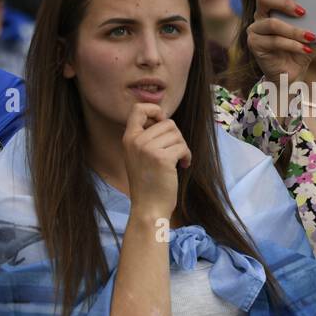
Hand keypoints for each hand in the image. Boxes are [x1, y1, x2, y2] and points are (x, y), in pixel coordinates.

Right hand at [122, 102, 190, 221]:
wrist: (148, 207)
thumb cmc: (148, 182)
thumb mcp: (138, 155)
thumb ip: (146, 137)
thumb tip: (163, 117)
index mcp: (128, 139)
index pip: (138, 109)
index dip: (155, 110)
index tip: (162, 122)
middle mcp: (136, 141)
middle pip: (167, 122)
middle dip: (176, 137)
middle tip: (174, 152)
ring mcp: (147, 149)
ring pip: (177, 135)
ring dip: (182, 147)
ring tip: (177, 161)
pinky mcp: (162, 158)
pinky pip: (182, 147)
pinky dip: (186, 156)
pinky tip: (182, 165)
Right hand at [246, 0, 315, 83]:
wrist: (294, 70)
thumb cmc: (303, 45)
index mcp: (272, 5)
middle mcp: (261, 15)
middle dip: (284, 2)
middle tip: (302, 12)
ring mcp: (256, 30)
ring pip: (271, 23)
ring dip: (294, 30)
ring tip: (311, 37)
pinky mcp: (255, 45)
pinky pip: (274, 41)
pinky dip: (292, 45)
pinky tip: (305, 49)